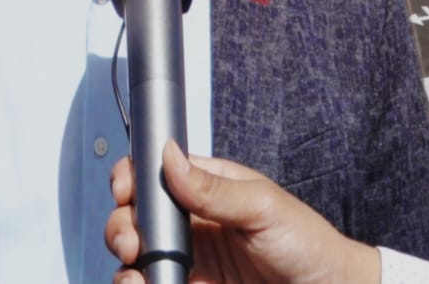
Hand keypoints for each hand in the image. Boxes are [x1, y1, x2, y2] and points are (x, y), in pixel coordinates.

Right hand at [106, 141, 379, 283]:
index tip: (124, 191)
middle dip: (121, 225)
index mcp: (207, 188)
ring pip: (136, 256)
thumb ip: (213, 189)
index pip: (156, 174)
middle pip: (136, 217)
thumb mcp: (263, 208)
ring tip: (135, 274)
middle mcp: (192, 222)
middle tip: (130, 242)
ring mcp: (189, 259)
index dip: (132, 179)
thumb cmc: (306, 243)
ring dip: (124, 263)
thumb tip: (169, 156)